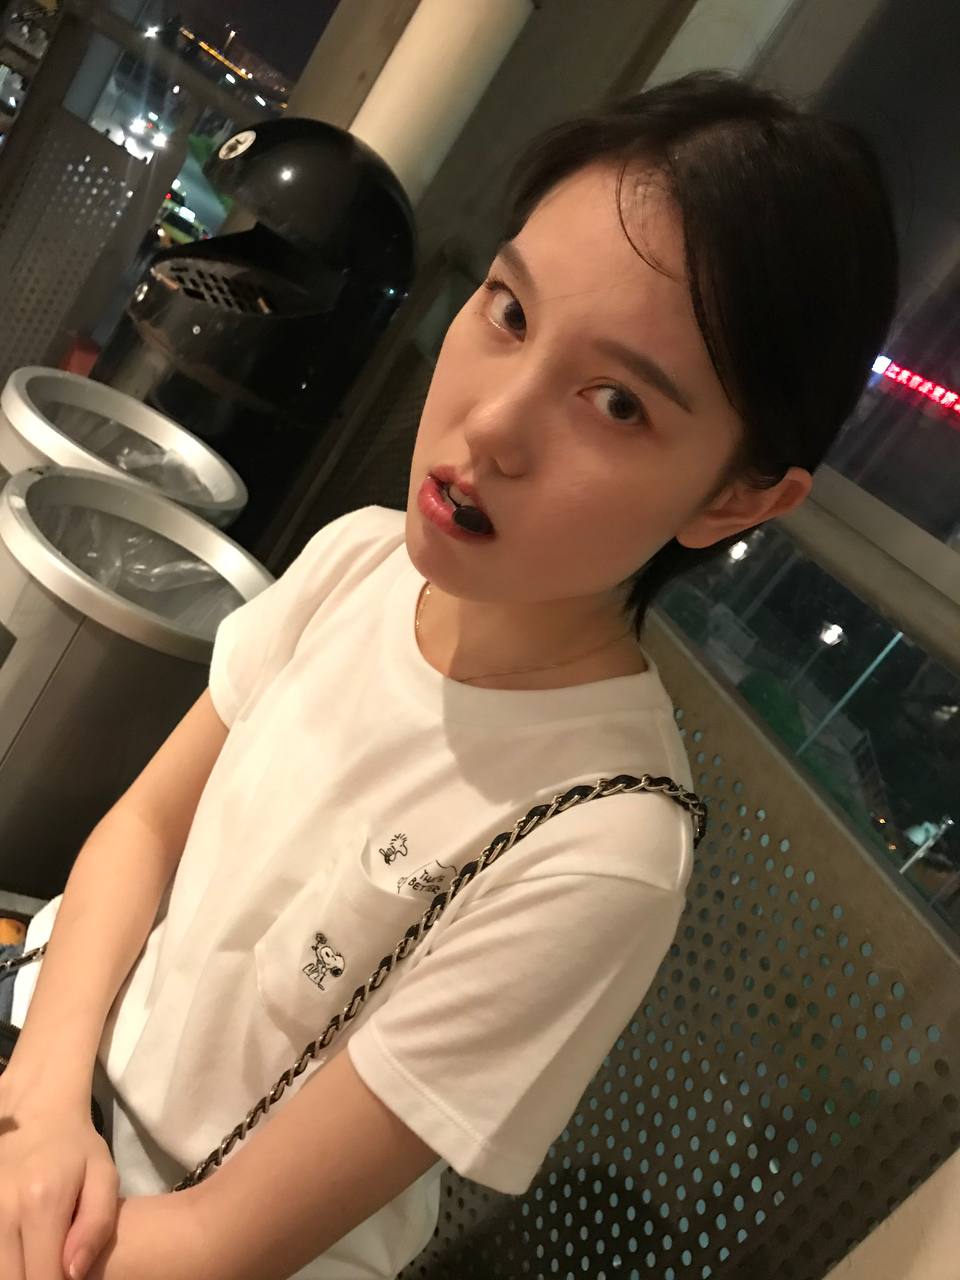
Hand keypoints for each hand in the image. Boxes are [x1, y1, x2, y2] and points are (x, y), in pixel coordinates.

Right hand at [0, 1080, 117, 1279]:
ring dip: (16, 1271)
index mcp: (41, 1203)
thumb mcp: (103, 1177)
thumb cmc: (75, 1147)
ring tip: (39, 1258)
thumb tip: (73, 1274)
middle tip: (54, 1270)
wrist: (35, 1112)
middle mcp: (3, 1210)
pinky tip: (20, 1251)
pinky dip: (4, 1257)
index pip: (42, 1278)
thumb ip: (95, 1226)